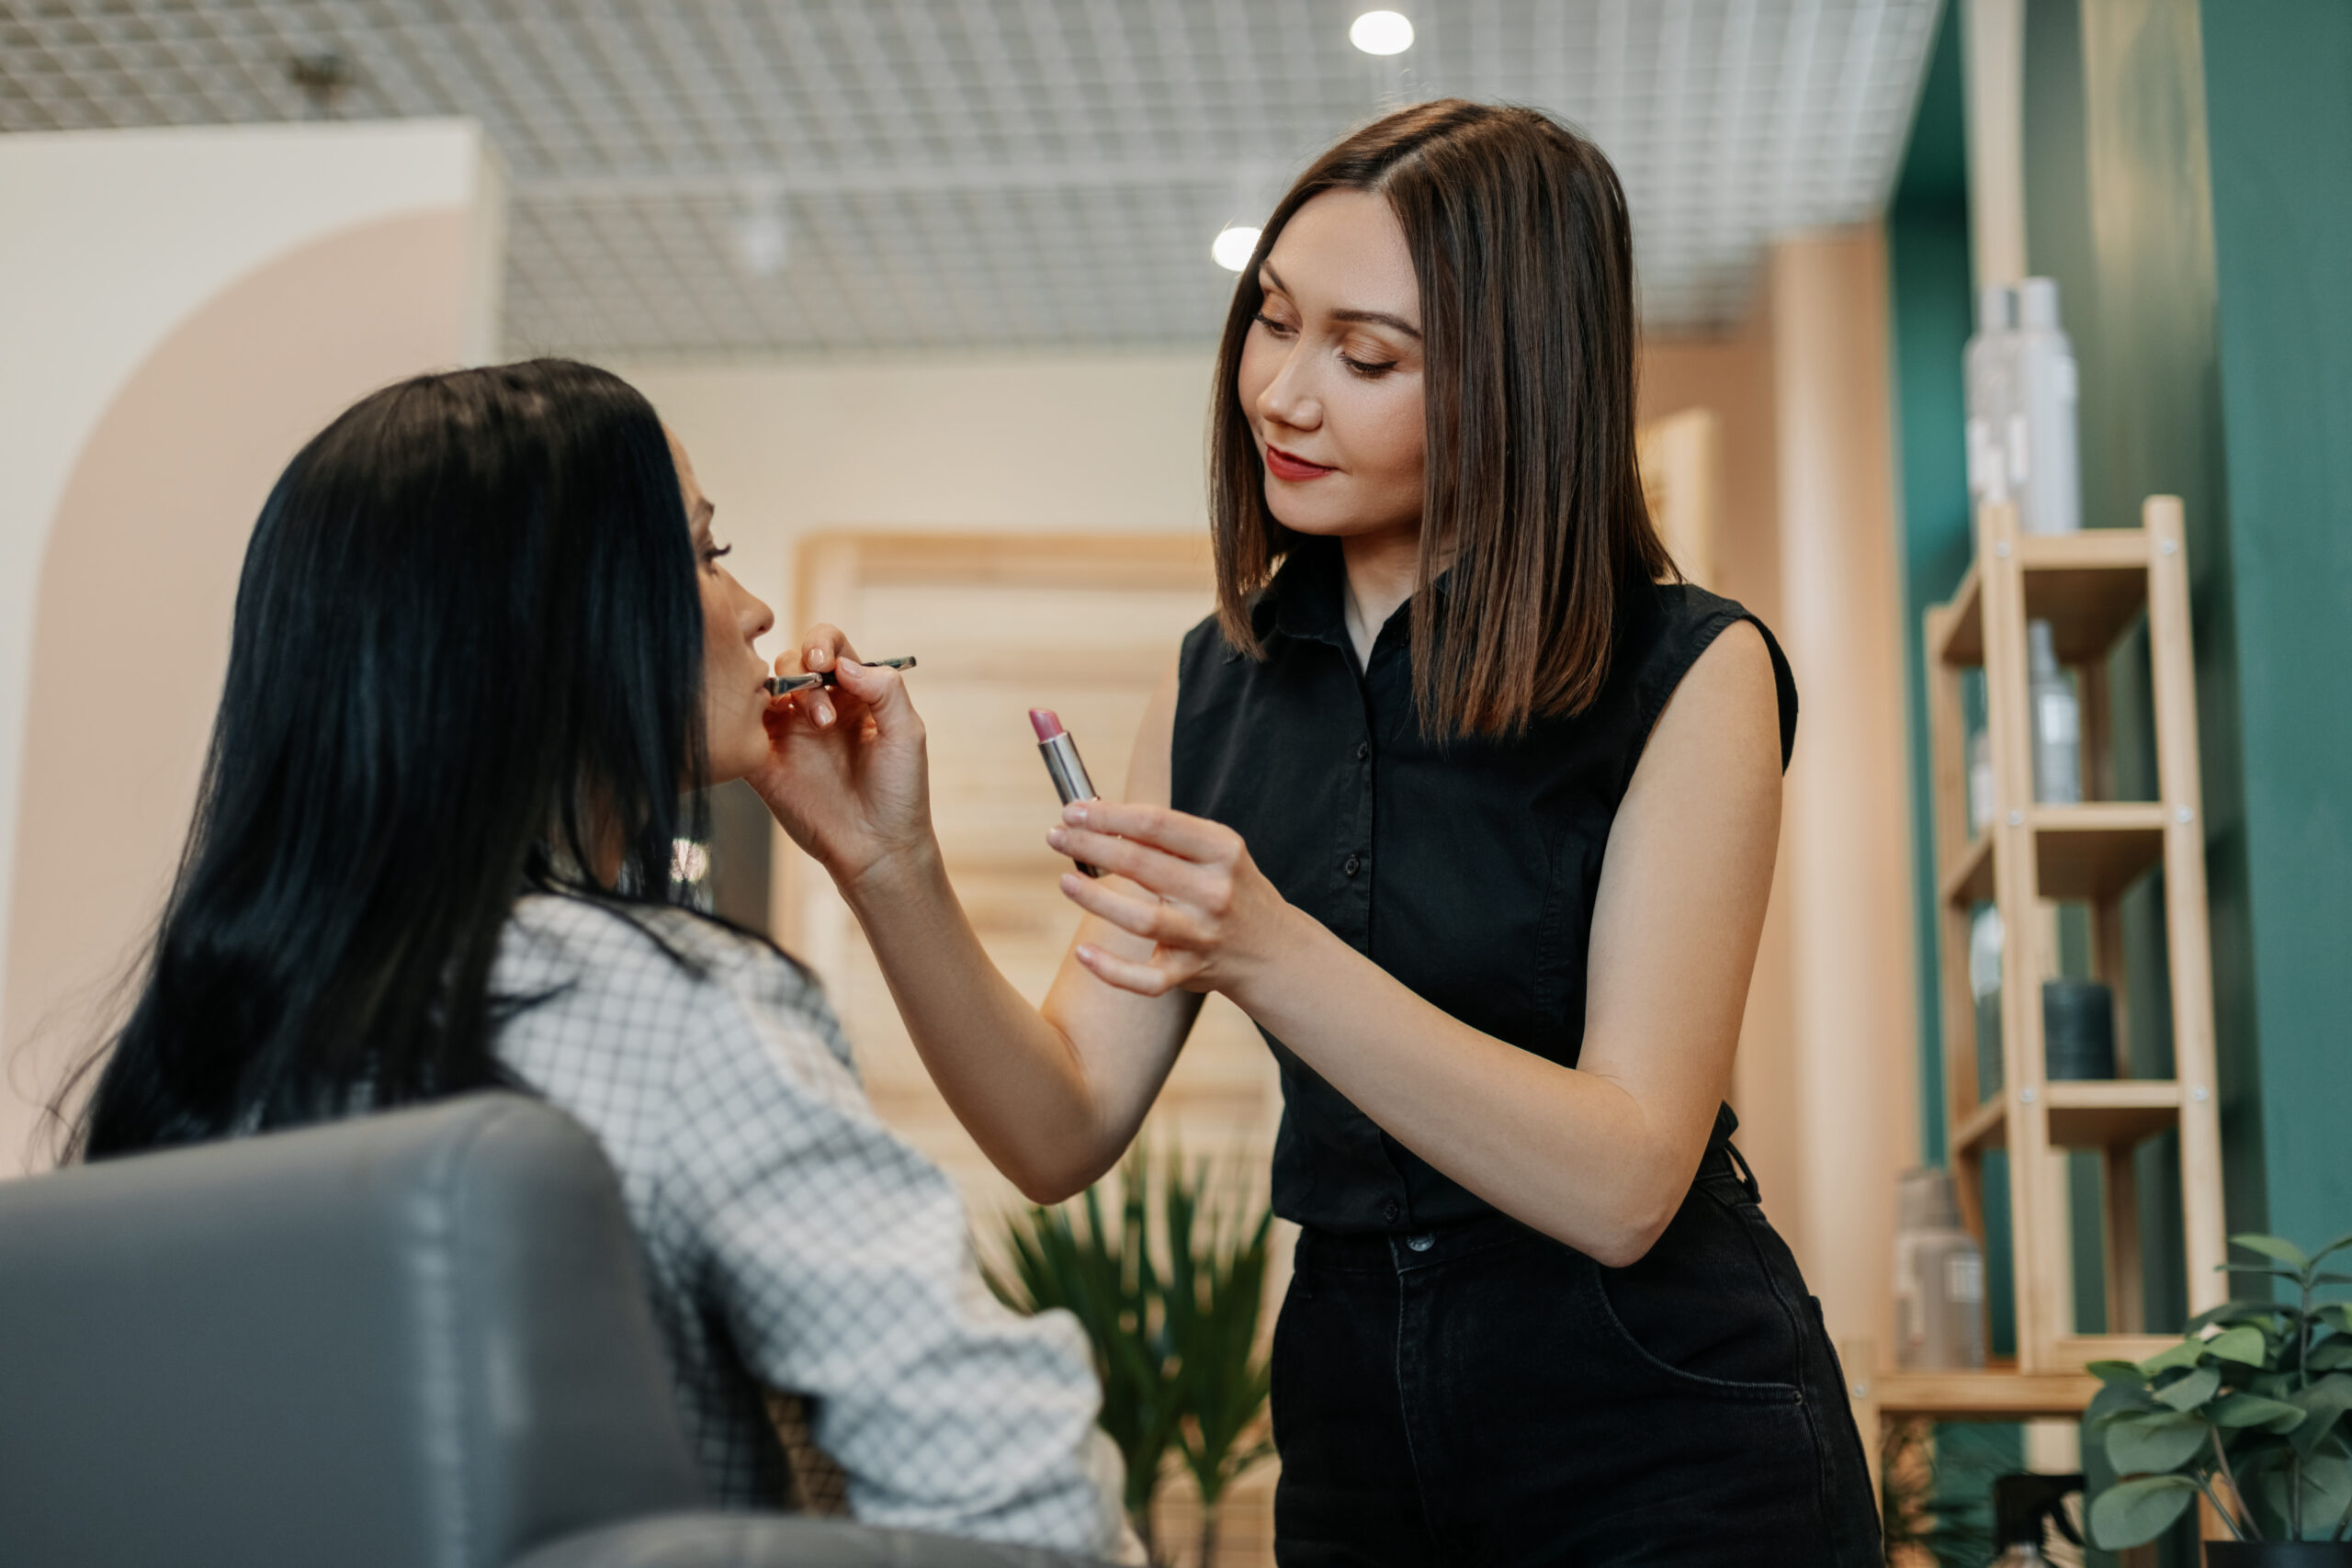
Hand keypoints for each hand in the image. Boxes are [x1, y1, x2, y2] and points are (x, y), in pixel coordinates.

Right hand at [747, 625, 937, 893]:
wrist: (877, 848)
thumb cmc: (900, 792)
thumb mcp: (906, 733)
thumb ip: (885, 689)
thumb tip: (844, 662)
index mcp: (854, 694)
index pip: (829, 646)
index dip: (822, 643)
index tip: (826, 664)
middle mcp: (817, 707)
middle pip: (792, 659)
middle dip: (803, 671)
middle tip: (824, 714)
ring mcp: (788, 733)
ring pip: (763, 686)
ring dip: (779, 689)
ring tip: (812, 723)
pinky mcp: (764, 761)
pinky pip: (741, 726)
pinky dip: (744, 716)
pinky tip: (768, 729)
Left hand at [1046, 800, 1301, 998]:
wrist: (1273, 950)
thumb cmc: (1229, 888)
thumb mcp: (1214, 852)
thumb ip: (1164, 836)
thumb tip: (1095, 814)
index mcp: (1221, 850)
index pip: (1156, 824)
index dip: (1108, 816)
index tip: (1072, 810)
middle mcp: (1215, 891)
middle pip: (1142, 864)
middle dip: (1091, 845)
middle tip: (1055, 836)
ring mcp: (1203, 935)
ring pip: (1142, 920)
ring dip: (1096, 900)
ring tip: (1066, 881)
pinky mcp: (1191, 972)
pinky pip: (1147, 979)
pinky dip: (1112, 970)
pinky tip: (1084, 953)